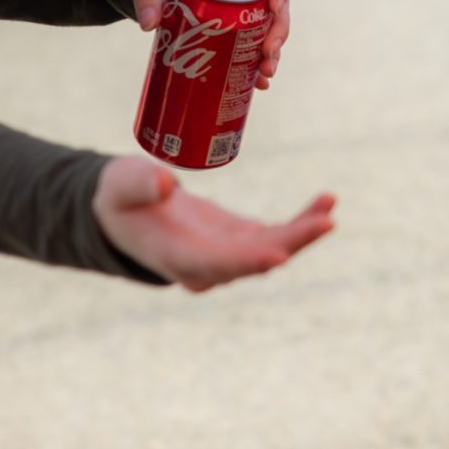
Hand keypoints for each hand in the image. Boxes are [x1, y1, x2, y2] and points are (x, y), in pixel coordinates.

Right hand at [92, 157, 334, 291]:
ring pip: (271, 249)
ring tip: (330, 203)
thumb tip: (166, 185)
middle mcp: (206, 265)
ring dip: (303, 230)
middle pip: (253, 260)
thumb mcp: (119, 184)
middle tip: (325, 222)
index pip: (214, 263)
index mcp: (175, 255)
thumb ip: (139, 183)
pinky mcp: (239, 241)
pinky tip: (325, 202)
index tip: (278, 255)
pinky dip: (301, 221)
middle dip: (291, 242)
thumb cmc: (120, 198)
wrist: (127, 215)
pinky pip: (275, 235)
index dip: (247, 260)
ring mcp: (225, 256)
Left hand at [120, 0, 290, 86]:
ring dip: (271, 46)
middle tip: (268, 54)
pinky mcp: (229, 8)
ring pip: (266, 17)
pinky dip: (254, 54)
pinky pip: (250, 29)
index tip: (275, 10)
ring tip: (265, 74)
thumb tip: (150, 26)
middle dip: (277, 27)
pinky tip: (257, 80)